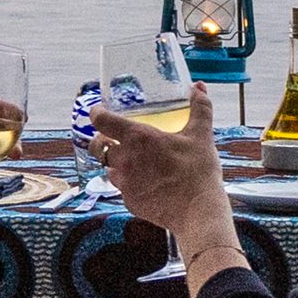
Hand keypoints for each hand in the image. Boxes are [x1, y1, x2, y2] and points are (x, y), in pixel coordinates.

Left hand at [88, 101, 247, 283]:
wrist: (199, 211)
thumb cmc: (198, 171)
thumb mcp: (201, 135)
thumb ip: (200, 107)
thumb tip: (199, 86)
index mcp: (138, 138)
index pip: (102, 121)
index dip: (96, 113)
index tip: (97, 110)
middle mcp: (125, 160)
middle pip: (98, 146)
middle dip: (100, 140)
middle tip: (111, 138)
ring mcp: (125, 183)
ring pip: (109, 168)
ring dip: (115, 163)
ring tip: (132, 161)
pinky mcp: (130, 202)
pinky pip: (122, 189)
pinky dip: (129, 183)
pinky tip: (145, 183)